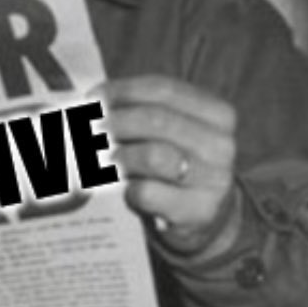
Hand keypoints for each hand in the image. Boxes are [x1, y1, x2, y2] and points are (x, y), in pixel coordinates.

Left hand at [99, 75, 240, 256]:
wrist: (204, 217)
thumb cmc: (176, 165)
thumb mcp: (170, 132)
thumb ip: (141, 111)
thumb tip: (91, 101)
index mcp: (218, 113)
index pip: (164, 89)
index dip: (122, 90)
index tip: (92, 98)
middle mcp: (222, 144)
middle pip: (156, 120)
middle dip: (114, 122)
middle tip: (86, 130)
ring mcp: (215, 180)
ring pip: (154, 156)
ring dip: (117, 156)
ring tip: (97, 159)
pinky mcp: (199, 211)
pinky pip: (148, 192)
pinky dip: (127, 188)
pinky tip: (121, 189)